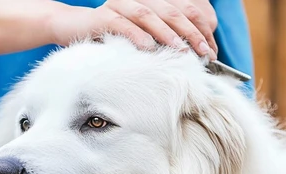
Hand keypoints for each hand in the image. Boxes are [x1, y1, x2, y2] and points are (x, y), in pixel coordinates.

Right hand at [61, 0, 217, 59]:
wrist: (74, 28)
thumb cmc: (114, 37)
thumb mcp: (144, 37)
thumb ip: (165, 41)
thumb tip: (194, 57)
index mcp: (153, 1)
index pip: (185, 9)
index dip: (200, 28)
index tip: (211, 50)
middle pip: (172, 11)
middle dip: (191, 33)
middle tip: (204, 53)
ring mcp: (120, 5)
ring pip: (149, 15)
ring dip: (168, 34)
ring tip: (181, 51)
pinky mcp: (104, 17)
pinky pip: (123, 24)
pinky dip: (137, 36)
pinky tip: (149, 48)